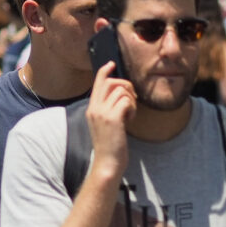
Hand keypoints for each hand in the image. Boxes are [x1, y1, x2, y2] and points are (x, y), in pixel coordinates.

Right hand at [87, 61, 134, 180]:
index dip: (105, 71)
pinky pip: (126, 101)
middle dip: (126, 86)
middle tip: (133, 99)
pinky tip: (131, 119)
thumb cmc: (111, 146)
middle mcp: (94, 108)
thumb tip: (121, 98)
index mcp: (92, 108)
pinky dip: (133, 108)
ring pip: (121, 91)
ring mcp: (102, 113)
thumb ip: (109, 111)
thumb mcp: (107, 125)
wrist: (108, 162)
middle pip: (111, 82)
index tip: (113, 64)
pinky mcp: (112, 119)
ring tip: (130, 115)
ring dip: (131, 100)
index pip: (97, 82)